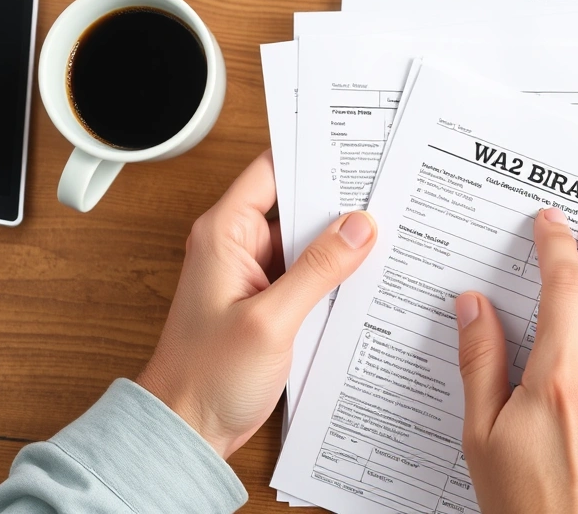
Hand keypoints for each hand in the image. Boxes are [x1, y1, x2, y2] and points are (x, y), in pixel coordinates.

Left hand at [137, 150, 376, 457]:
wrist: (189, 428)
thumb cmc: (206, 377)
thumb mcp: (270, 319)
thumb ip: (317, 270)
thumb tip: (359, 227)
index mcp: (225, 234)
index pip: (272, 171)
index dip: (312, 155)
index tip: (356, 148)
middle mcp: (239, 247)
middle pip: (297, 205)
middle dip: (340, 202)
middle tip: (387, 195)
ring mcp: (256, 275)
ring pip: (308, 242)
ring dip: (341, 243)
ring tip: (387, 234)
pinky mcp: (271, 303)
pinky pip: (309, 275)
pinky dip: (335, 275)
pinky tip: (367, 276)